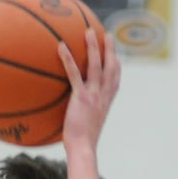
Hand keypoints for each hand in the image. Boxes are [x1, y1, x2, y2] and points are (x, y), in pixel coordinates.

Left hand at [58, 28, 119, 150]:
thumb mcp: (87, 126)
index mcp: (107, 100)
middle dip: (109, 49)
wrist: (83, 147)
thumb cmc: (82, 142)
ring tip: (88, 31)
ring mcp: (93, 94)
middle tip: (106, 35)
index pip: (115, 79)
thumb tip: (73, 115)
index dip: (116, 65)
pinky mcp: (81, 97)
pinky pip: (74, 73)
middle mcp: (103, 94)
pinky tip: (61, 46)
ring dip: (93, 46)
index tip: (115, 54)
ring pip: (96, 64)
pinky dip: (68, 59)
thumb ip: (83, 115)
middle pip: (110, 66)